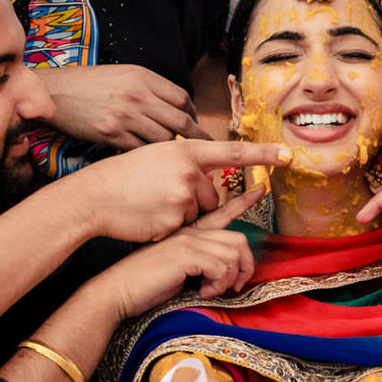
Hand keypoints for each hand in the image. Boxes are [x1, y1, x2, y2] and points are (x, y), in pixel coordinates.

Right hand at [41, 63, 213, 146]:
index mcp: (143, 77)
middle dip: (196, 139)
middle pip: (181, 121)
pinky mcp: (113, 135)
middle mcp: (137, 95)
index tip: (195, 126)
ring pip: (164, 139)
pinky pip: (142, 151)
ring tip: (174, 159)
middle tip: (203, 151)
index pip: (183, 98)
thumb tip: (176, 108)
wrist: (54, 94)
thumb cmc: (88, 85)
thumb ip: (149, 89)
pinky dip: (149, 158)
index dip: (194, 115)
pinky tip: (150, 163)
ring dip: (172, 151)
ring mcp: (125, 116)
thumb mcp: (122, 76)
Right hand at [55, 139, 287, 242]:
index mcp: (185, 151)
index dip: (263, 153)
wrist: (93, 198)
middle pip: (213, 196)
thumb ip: (184, 164)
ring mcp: (182, 195)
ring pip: (200, 214)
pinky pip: (186, 230)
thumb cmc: (122, 180)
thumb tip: (206, 177)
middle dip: (196, 204)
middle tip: (162, 199)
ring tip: (153, 208)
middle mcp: (188, 170)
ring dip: (183, 218)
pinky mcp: (175, 220)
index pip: (233, 151)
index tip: (288, 155)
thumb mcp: (156, 158)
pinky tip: (150, 221)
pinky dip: (172, 230)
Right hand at [87, 189, 262, 320]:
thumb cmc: (142, 283)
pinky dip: (218, 284)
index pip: (220, 212)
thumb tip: (221, 269)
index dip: (242, 203)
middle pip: (238, 239)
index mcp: (186, 229)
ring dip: (230, 278)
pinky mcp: (185, 253)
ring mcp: (187, 238)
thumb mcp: (173, 266)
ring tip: (213, 290)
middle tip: (234, 286)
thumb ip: (195, 260)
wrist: (115, 289)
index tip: (258, 192)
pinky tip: (203, 292)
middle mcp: (189, 228)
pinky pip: (222, 266)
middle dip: (245, 266)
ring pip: (234, 253)